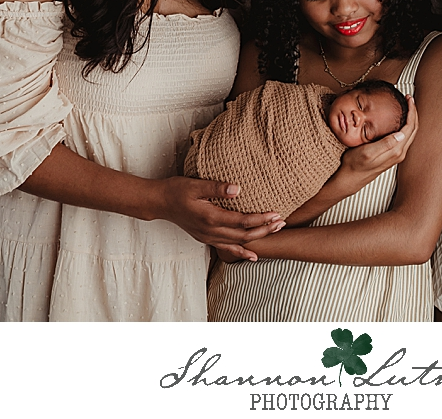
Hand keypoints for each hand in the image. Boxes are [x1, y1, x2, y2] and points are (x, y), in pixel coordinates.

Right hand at [155, 176, 284, 260]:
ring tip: (275, 231)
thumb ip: (217, 187)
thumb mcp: (196, 184)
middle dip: (265, 230)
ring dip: (257, 238)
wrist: (159, 203)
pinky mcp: (206, 238)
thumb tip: (238, 189)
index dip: (260, 219)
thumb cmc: (176, 190)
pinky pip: (227, 249)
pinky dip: (241, 253)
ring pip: (237, 243)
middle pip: (244, 235)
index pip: (242, 221)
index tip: (276, 214)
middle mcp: (210, 231)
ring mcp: (208, 237)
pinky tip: (252, 256)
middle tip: (282, 223)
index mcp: (210, 217)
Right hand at [335, 95, 419, 192]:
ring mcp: (396, 154)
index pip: (410, 127)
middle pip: (413, 129)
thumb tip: (401, 134)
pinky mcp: (391, 155)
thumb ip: (386, 144)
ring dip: (410, 119)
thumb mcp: (368, 152)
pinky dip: (404, 125)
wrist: (350, 177)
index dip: (411, 112)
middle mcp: (399, 153)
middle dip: (413, 113)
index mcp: (395, 151)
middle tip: (409, 100)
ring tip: (406, 107)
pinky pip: (403, 137)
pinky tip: (399, 121)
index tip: (409, 100)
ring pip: (409, 133)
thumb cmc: (355, 164)